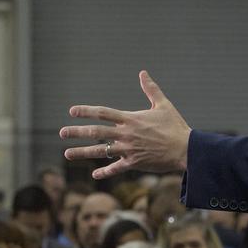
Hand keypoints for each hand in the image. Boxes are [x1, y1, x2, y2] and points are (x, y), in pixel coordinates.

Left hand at [60, 71, 191, 180]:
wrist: (186, 149)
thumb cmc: (176, 126)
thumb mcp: (163, 105)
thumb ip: (151, 89)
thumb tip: (143, 73)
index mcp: (131, 119)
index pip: (103, 113)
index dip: (86, 111)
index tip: (72, 111)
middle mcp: (126, 135)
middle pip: (96, 133)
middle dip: (77, 132)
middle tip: (62, 132)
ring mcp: (129, 150)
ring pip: (101, 152)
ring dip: (82, 152)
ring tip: (67, 153)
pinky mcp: (134, 163)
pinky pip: (116, 168)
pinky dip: (105, 172)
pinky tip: (94, 174)